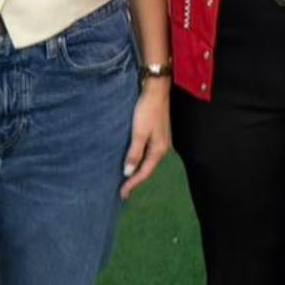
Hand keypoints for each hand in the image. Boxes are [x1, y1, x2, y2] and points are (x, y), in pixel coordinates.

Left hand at [120, 80, 170, 199]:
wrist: (156, 90)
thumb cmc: (147, 110)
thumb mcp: (139, 133)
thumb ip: (134, 153)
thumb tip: (128, 172)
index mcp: (159, 150)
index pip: (144, 172)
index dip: (133, 184)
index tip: (122, 194)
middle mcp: (163, 147)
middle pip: (148, 168)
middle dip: (136, 180)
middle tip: (123, 190)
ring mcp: (161, 140)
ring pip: (148, 160)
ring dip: (138, 170)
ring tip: (127, 178)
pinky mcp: (158, 133)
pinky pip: (148, 152)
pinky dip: (140, 159)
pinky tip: (133, 159)